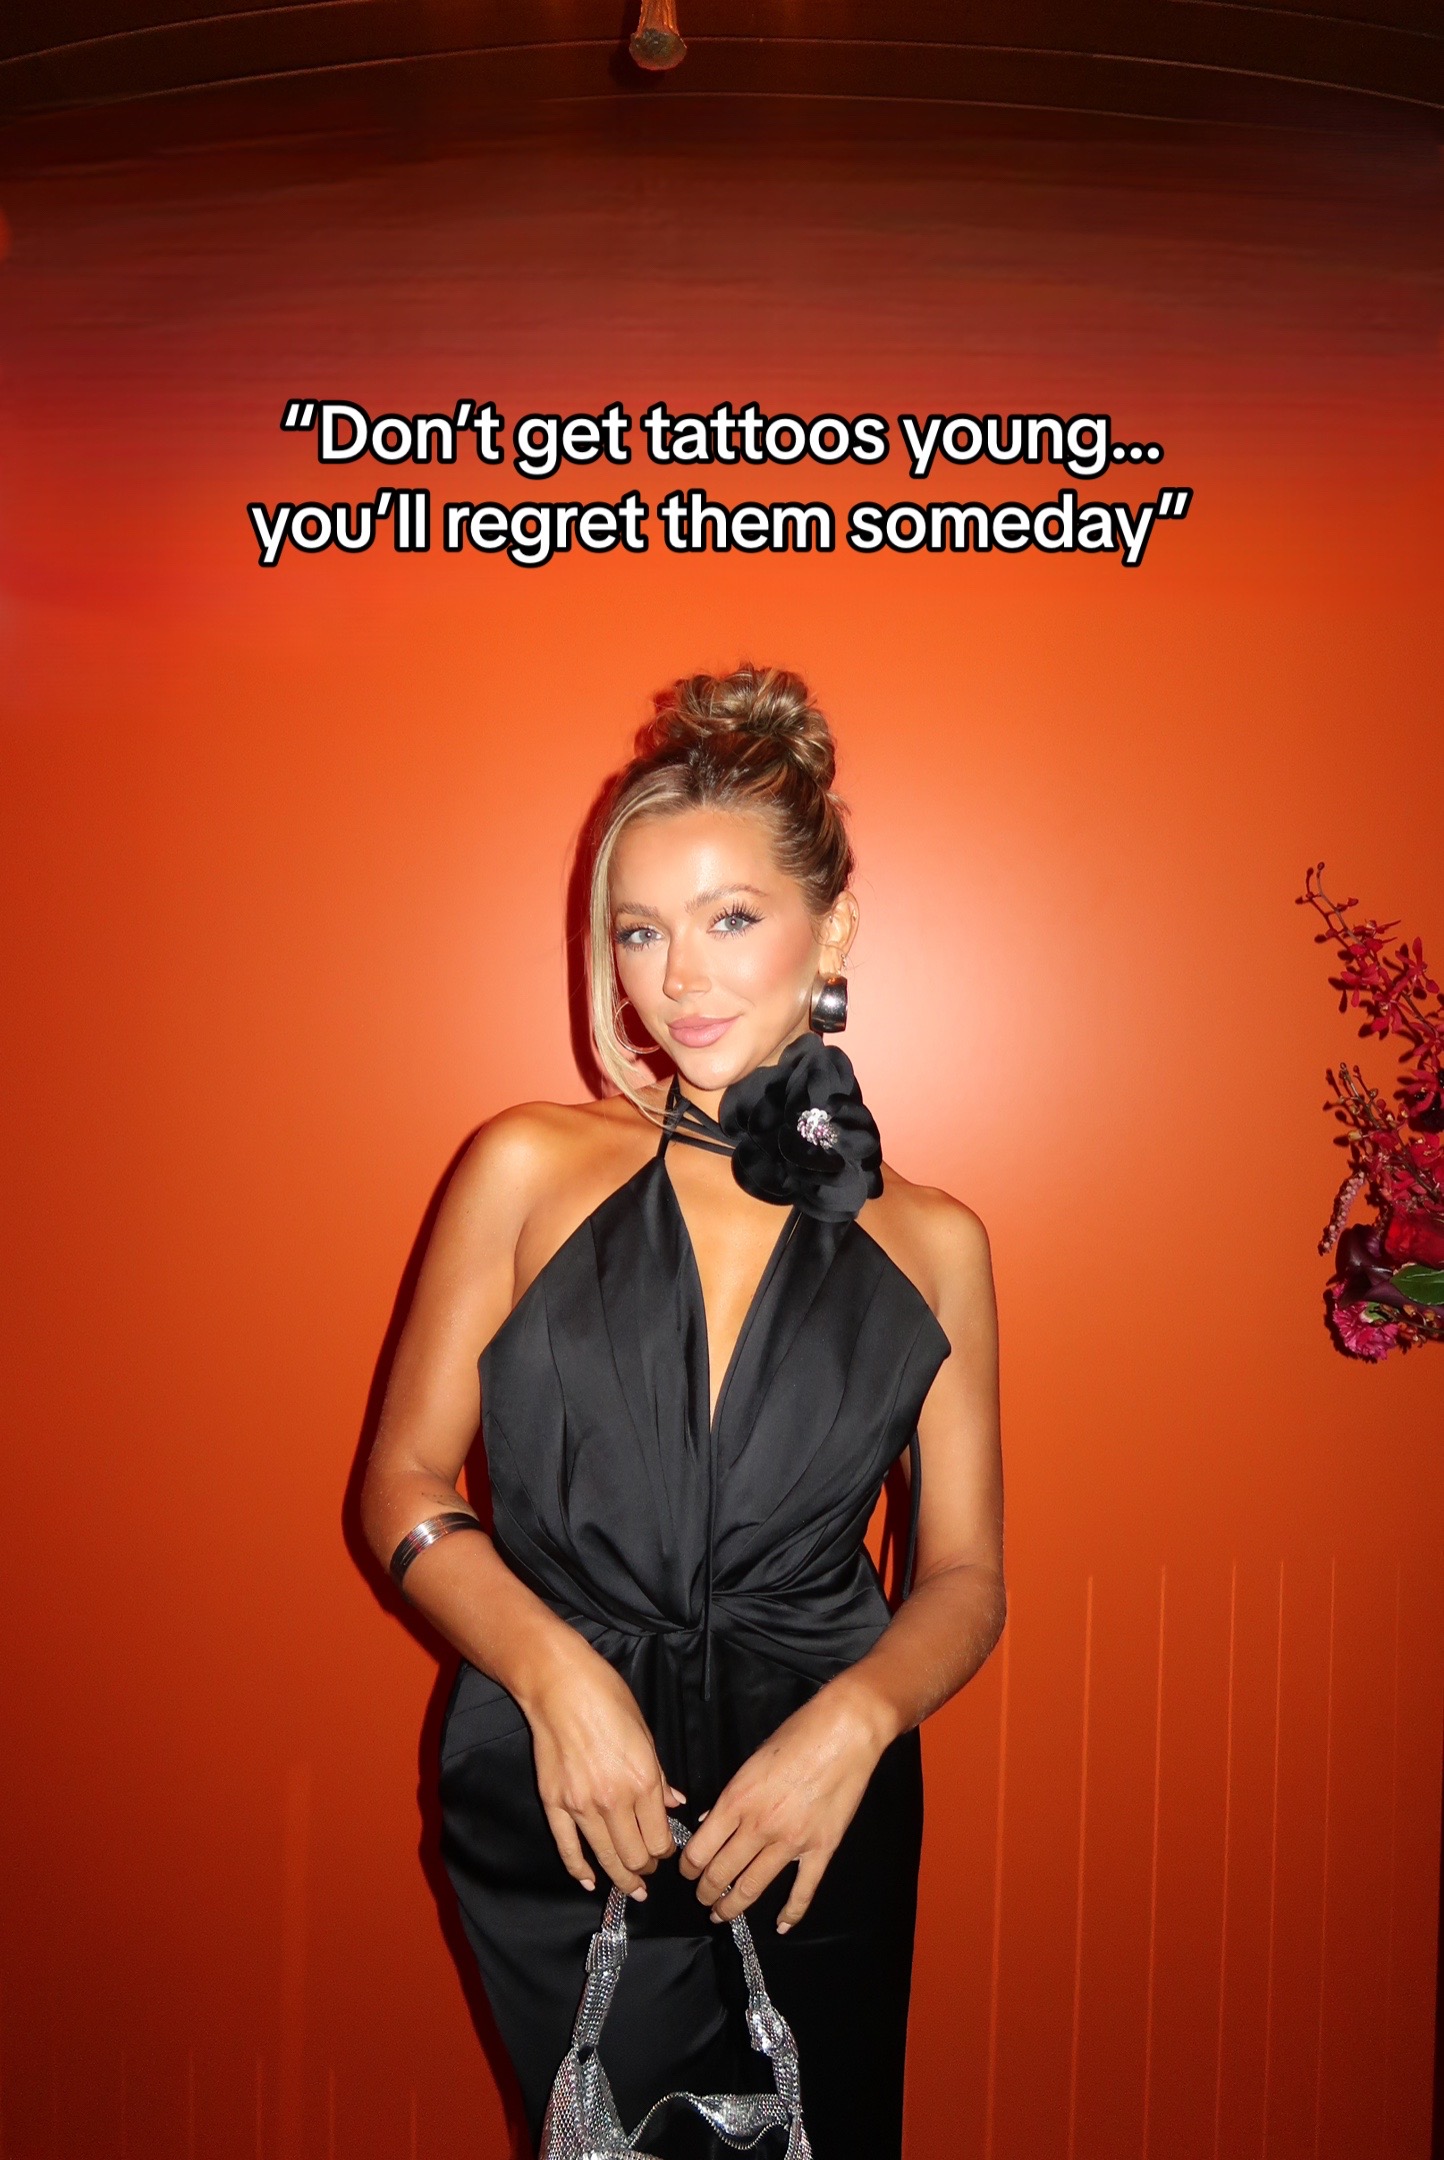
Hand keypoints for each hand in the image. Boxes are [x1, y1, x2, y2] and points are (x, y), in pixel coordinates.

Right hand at [520, 1635, 683, 1900]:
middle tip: (648, 1868)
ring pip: (606, 1858)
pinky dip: (580, 1870)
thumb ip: (659, 1776)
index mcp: (642, 1781)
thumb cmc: (607, 1698)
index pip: (660, 1838)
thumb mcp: (645, 1733)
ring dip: (621, 1878)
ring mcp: (581, 1806)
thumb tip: (675, 1803)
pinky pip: (568, 1849)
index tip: (665, 1851)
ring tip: (631, 1888)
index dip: (665, 1851)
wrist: (560, 1686)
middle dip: (646, 1867)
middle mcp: (614, 1800)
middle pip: (635, 1855)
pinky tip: (590, 1882)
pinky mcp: (555, 1804)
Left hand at [678, 1675, 898, 1932]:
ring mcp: (791, 1841)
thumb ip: (729, 1797)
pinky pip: (803, 1890)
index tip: (687, 1873)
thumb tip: (710, 1822)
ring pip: (753, 1887)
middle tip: (702, 1899)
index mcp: (736, 1801)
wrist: (843, 1732)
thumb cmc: (795, 1736)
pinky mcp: (821, 1848)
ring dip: (732, 1906)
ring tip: (721, 1915)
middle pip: (721, 1873)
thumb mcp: (751, 1761)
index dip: (688, 1868)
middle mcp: (758, 1826)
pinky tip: (781, 1925)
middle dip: (706, 1892)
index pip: (700, 1849)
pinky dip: (791, 1913)